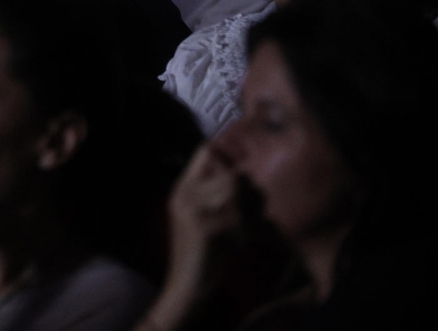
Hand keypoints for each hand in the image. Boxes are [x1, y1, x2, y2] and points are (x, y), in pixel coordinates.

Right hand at [143, 145, 243, 328]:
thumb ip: (212, 193)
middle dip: (249, 193)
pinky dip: (250, 230)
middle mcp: (185, 193)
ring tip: (249, 225)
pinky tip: (244, 241)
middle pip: (230, 175)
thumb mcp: (198, 215)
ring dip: (251, 211)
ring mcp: (193, 209)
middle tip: (255, 210)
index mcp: (182, 188)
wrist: (186, 286)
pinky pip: (241, 218)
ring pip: (238, 193)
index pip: (206, 152)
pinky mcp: (206, 227)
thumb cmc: (200, 252)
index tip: (243, 175)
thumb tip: (244, 175)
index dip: (228, 159)